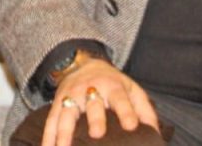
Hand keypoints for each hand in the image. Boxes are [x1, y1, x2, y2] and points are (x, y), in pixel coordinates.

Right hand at [42, 60, 157, 145]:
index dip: (126, 112)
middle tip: (97, 135)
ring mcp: (71, 97)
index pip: (120, 98)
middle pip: (92, 104)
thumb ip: (145, 110)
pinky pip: (50, 122)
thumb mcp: (131, 89)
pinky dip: (47, 138)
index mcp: (112, 86)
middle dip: (95, 119)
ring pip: (66, 115)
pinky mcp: (56, 104)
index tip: (131, 126)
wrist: (82, 63)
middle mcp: (90, 89)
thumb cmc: (112, 83)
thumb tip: (155, 132)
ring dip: (64, 133)